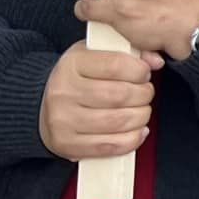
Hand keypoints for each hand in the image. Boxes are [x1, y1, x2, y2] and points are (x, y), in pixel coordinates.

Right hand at [39, 43, 161, 160]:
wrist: (42, 105)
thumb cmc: (79, 77)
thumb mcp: (97, 55)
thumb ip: (129, 53)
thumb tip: (156, 62)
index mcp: (73, 64)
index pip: (116, 65)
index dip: (139, 70)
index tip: (145, 73)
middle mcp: (63, 92)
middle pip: (120, 95)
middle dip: (144, 95)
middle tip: (146, 93)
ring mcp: (63, 120)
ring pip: (117, 121)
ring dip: (141, 117)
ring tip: (142, 111)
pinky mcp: (66, 144)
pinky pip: (108, 146)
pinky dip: (131, 140)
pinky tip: (138, 131)